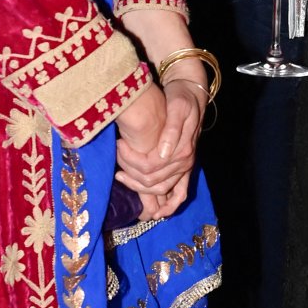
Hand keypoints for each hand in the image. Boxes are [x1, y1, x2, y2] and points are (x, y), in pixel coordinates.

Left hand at [115, 78, 200, 206]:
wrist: (192, 96)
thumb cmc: (182, 99)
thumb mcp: (178, 108)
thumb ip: (171, 131)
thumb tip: (163, 154)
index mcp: (182, 150)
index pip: (150, 166)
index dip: (130, 159)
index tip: (118, 145)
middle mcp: (185, 163)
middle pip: (151, 181)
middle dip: (130, 173)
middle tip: (115, 156)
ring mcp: (185, 167)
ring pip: (160, 190)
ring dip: (139, 189)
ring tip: (120, 176)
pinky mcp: (183, 168)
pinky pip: (179, 194)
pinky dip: (169, 206)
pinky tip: (155, 212)